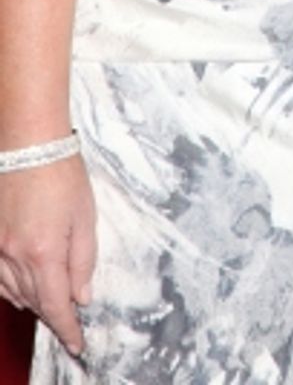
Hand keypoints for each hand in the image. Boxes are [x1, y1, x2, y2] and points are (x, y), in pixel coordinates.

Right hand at [0, 156, 96, 355]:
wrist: (29, 144)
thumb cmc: (62, 173)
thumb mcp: (85, 216)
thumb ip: (83, 260)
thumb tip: (82, 296)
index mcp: (44, 252)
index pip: (56, 306)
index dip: (67, 329)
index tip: (77, 343)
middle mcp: (16, 256)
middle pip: (35, 302)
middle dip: (54, 315)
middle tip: (70, 321)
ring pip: (14, 293)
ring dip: (34, 302)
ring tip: (52, 302)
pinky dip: (13, 288)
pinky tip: (25, 285)